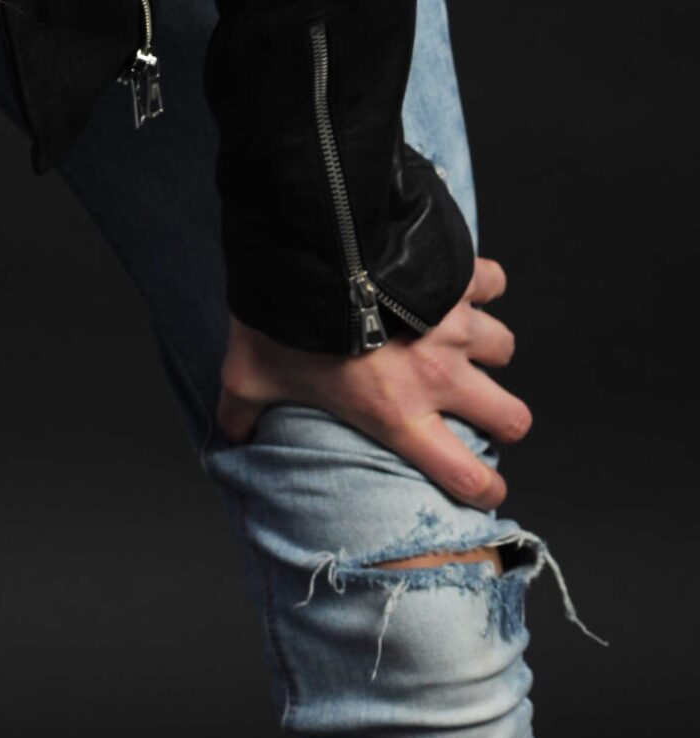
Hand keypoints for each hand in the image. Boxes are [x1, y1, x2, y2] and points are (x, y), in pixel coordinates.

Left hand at [214, 254, 530, 509]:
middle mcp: (438, 375)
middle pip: (510, 417)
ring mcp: (455, 324)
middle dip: (503, 419)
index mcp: (397, 413)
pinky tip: (460, 280)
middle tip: (481, 408)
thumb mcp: (250, 374)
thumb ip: (242, 410)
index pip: (465, 475)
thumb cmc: (283, 319)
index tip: (483, 487)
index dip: (483, 491)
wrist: (310, 245)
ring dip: (487, 346)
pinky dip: (482, 282)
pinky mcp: (458, 276)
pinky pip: (493, 282)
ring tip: (461, 339)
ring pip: (503, 348)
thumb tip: (227, 434)